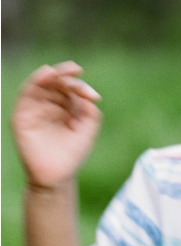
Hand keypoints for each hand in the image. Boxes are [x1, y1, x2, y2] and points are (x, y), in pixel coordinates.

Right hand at [11, 62, 101, 189]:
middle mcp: (48, 105)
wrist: (58, 175)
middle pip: (54, 83)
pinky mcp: (22, 116)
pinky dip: (35, 82)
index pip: (70, 89)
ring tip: (59, 71)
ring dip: (50, 75)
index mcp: (64, 107)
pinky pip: (25, 95)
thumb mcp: (87, 129)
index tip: (94, 97)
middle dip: (65, 76)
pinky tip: (46, 74)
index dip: (80, 87)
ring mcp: (34, 110)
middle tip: (76, 71)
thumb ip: (90, 112)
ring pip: (39, 84)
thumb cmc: (72, 153)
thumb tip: (88, 96)